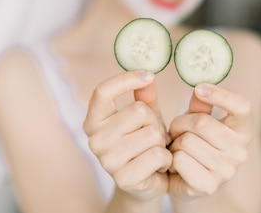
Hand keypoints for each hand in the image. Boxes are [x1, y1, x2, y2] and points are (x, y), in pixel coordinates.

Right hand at [83, 71, 171, 201]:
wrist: (145, 184)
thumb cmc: (143, 143)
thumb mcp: (144, 117)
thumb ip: (144, 97)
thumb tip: (148, 77)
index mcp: (94, 120)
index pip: (102, 91)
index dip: (126, 79)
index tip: (149, 75)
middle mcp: (95, 139)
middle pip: (137, 111)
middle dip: (153, 121)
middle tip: (152, 135)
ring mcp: (107, 160)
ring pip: (151, 133)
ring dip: (161, 142)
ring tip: (154, 150)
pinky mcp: (123, 178)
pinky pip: (157, 155)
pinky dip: (166, 159)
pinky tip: (159, 165)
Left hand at [167, 83, 252, 198]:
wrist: (190, 182)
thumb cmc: (195, 144)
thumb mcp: (198, 121)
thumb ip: (199, 106)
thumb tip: (199, 89)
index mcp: (243, 129)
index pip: (243, 107)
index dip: (221, 95)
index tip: (199, 88)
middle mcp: (241, 151)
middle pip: (202, 123)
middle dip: (180, 123)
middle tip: (176, 130)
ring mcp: (227, 170)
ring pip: (187, 141)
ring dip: (175, 143)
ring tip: (178, 149)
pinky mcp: (209, 185)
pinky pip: (180, 160)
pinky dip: (172, 158)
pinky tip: (176, 163)